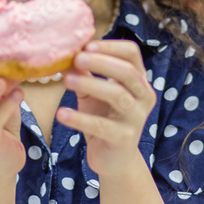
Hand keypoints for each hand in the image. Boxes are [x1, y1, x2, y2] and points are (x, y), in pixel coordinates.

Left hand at [58, 40, 156, 176]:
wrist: (112, 159)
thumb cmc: (103, 118)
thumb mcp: (92, 92)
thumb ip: (82, 73)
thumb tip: (64, 51)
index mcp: (138, 80)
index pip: (132, 53)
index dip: (110, 46)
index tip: (86, 45)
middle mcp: (143, 97)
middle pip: (127, 71)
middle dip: (101, 62)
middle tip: (76, 58)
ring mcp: (136, 118)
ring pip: (117, 95)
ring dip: (90, 84)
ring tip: (65, 81)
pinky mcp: (124, 139)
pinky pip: (102, 125)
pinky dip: (79, 118)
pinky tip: (60, 114)